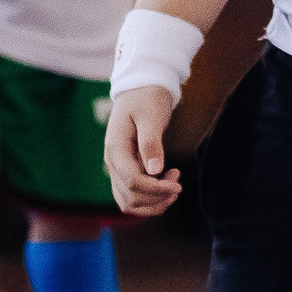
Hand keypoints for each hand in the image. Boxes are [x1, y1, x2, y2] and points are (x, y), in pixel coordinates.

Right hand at [107, 86, 182, 215]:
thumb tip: (155, 171)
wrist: (140, 89)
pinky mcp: (125, 169)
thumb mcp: (150, 117)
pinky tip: (165, 185)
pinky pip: (131, 195)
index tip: (178, 185)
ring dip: (152, 203)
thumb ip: (151, 143)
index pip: (133, 182)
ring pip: (128, 202)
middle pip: (130, 197)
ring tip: (173, 189)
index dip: (156, 189)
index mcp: (116, 149)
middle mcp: (112, 162)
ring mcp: (117, 167)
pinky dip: (149, 199)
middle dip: (157, 197)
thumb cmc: (146, 99)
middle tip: (178, 184)